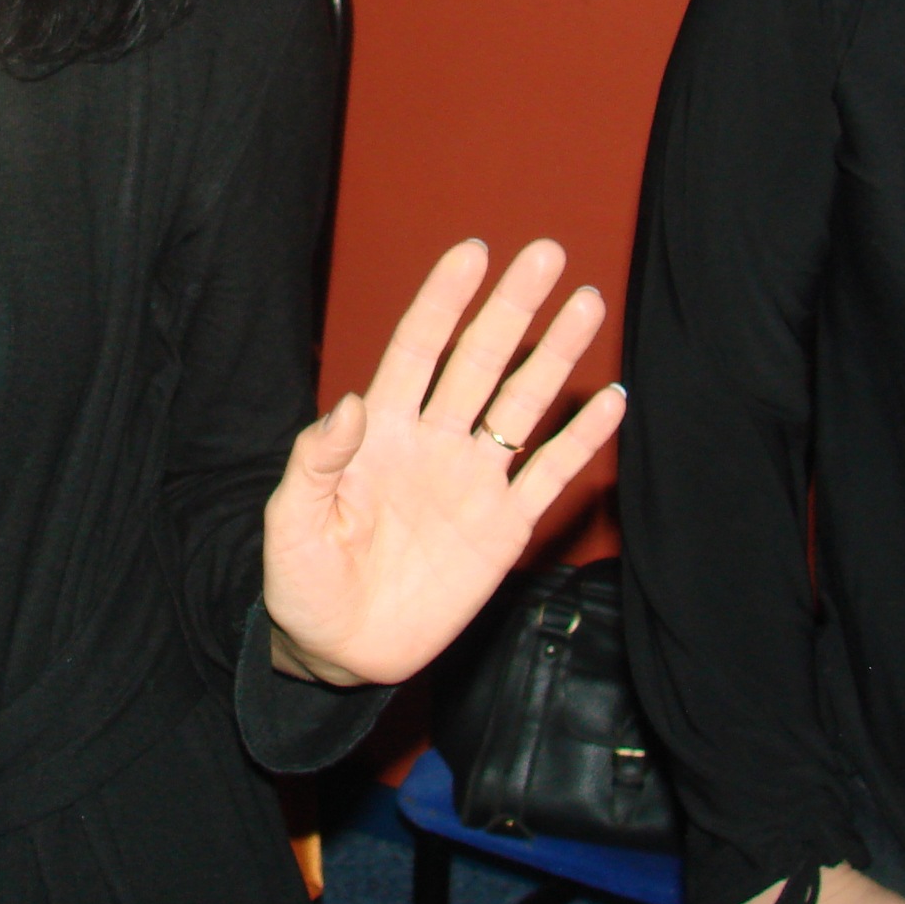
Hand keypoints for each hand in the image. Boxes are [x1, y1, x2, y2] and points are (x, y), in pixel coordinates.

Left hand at [261, 238, 626, 686]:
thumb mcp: (292, 519)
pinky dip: (582, 440)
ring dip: (555, 356)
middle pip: (479, 361)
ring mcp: (472, 481)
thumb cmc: (302, 578)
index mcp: (380, 430)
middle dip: (512, 308)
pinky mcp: (502, 529)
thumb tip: (350, 403)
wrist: (338, 649)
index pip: (416, 349)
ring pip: (521, 405)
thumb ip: (317, 460)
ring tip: (586, 304)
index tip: (472, 253)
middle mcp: (433, 442)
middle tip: (546, 254)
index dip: (443, 302)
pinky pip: (549, 476)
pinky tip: (613, 400)